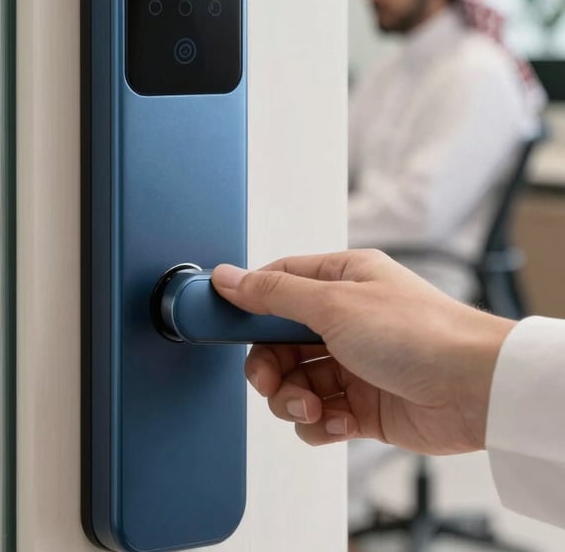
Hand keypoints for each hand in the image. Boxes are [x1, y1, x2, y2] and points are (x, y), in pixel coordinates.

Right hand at [212, 250, 515, 455]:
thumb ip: (274, 294)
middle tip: (270, 381)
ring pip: (295, 383)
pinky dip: (321, 423)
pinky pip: (320, 416)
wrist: (475, 390)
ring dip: (294, 400)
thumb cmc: (419, 332)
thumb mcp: (333, 303)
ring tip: (313, 407)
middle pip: (279, 341)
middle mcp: (345, 319)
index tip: (223, 322)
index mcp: (341, 279)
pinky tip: (340, 420)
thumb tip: (229, 276)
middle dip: (269, 367)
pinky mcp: (364, 405)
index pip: (279, 284)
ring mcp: (354, 363)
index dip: (249, 304)